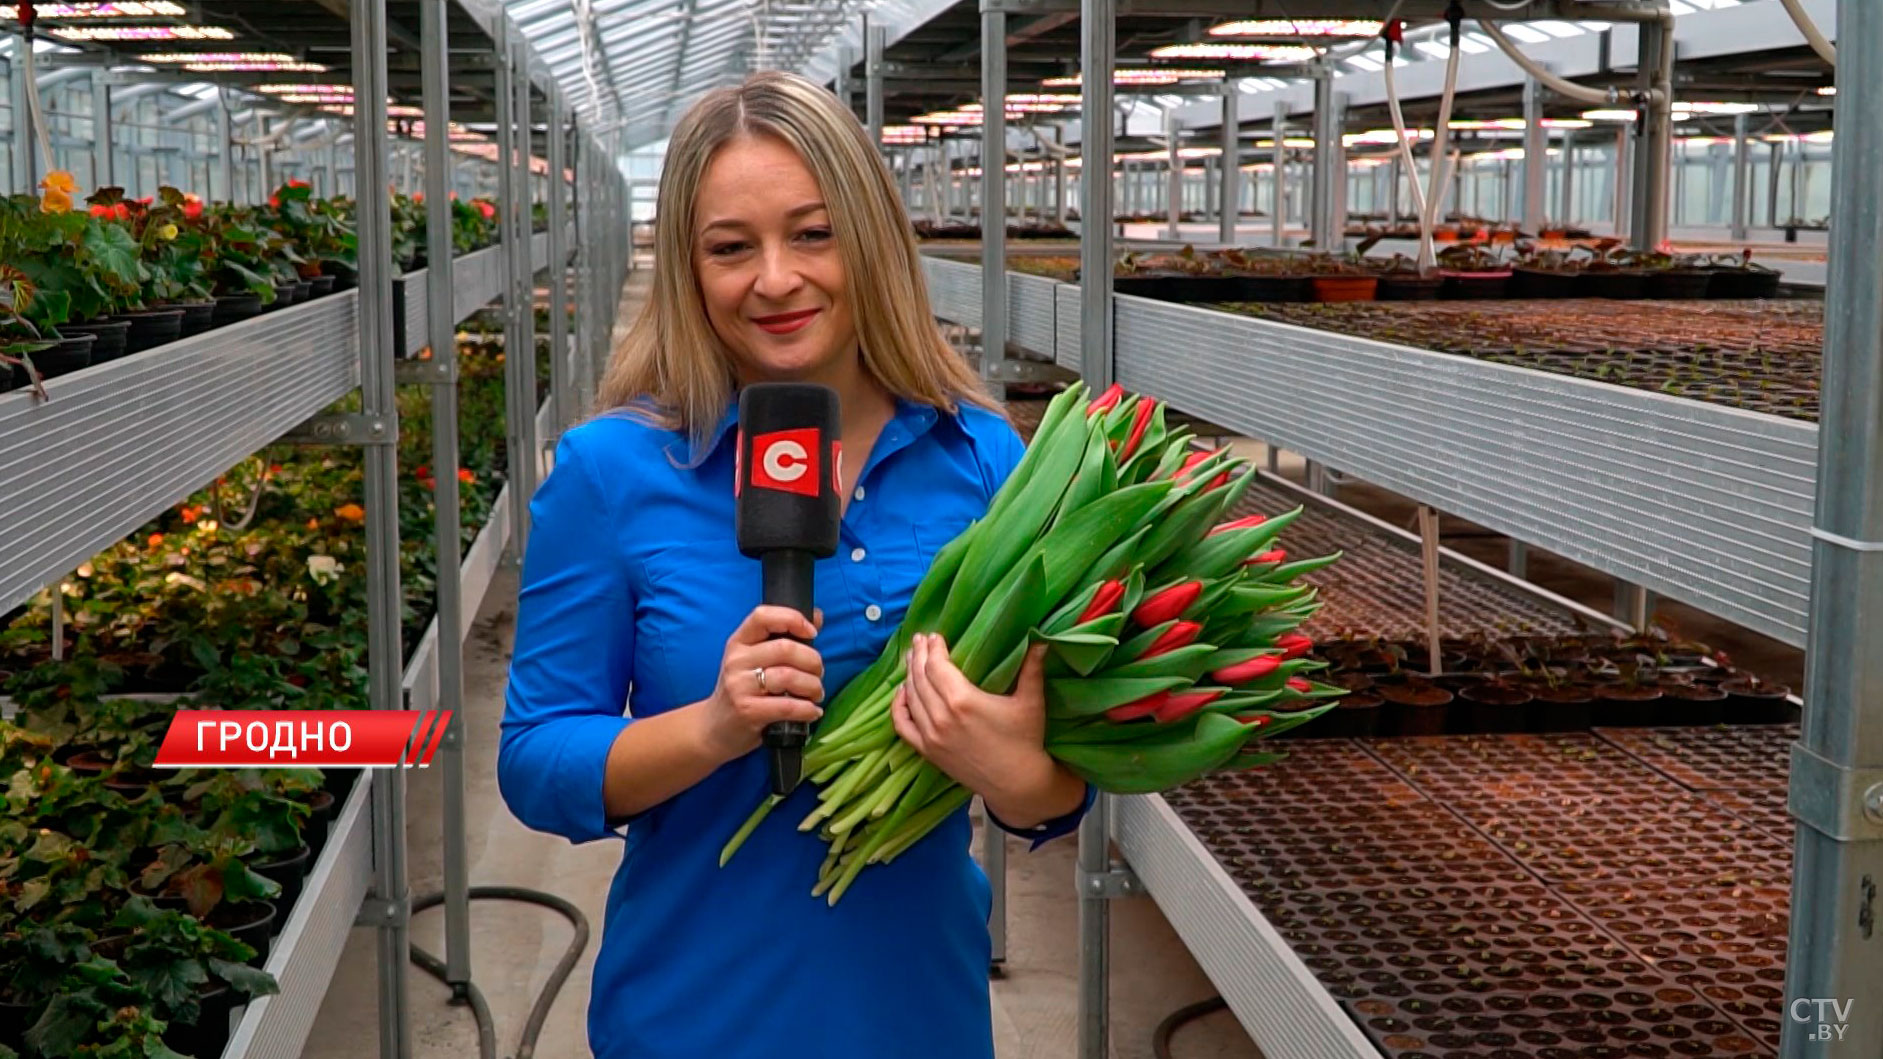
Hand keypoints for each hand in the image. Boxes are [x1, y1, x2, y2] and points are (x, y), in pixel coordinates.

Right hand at [697, 605, 825, 761]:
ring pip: (789, 676)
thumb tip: (817, 616)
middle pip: (785, 648)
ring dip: (813, 686)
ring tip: (816, 694)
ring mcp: (739, 686)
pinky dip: (808, 709)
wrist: (714, 729)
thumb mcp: (755, 660)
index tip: (812, 633)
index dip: (792, 619)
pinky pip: (787, 706)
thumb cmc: (743, 691)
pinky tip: (813, 711)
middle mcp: (737, 660)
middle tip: (818, 674)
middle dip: (813, 661)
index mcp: (739, 642)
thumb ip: (784, 638)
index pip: (763, 616)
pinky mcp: (747, 711)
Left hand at [891, 632, 1055, 808]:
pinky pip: (902, 725)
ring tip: (912, 658)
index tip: (935, 636)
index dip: (933, 648)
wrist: (1017, 783)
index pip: (937, 665)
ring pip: (911, 697)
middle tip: (920, 639)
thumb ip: (1032, 666)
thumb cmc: (1026, 739)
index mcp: (963, 701)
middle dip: (918, 655)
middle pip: (920, 677)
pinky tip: (902, 692)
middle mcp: (940, 717)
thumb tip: (1042, 638)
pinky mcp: (927, 752)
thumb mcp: (1031, 700)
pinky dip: (899, 706)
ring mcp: (930, 736)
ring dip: (909, 674)